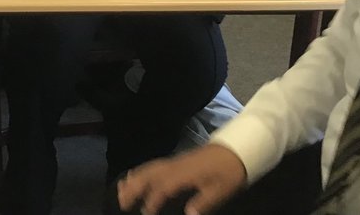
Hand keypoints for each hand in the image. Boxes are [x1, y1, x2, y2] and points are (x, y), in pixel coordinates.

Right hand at [117, 144, 246, 214]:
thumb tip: (189, 214)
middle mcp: (175, 166)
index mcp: (185, 174)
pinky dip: (141, 170)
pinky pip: (154, 165)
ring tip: (121, 190)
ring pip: (149, 168)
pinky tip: (135, 175)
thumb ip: (204, 202)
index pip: (163, 187)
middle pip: (149, 175)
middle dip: (134, 188)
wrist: (238, 149)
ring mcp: (175, 161)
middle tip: (121, 202)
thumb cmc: (230, 171)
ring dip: (134, 179)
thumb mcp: (221, 189)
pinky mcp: (177, 161)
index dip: (153, 201)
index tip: (146, 213)